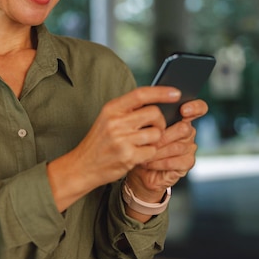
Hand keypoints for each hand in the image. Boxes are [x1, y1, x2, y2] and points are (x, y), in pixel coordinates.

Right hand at [47, 86, 180, 211]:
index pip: (141, 94)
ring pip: (156, 134)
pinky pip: (152, 151)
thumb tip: (156, 101)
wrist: (82, 166)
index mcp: (112, 109)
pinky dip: (149, 154)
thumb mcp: (107, 119)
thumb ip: (127, 110)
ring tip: (143, 144)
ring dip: (155, 140)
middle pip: (154, 113)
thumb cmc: (99, 142)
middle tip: (156, 128)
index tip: (176, 93)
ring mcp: (122, 140)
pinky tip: (138, 155)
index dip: (161, 92)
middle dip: (160, 122)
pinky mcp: (127, 156)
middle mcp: (116, 122)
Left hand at [125, 98, 206, 201]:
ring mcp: (190, 147)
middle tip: (148, 141)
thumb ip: (151, 116)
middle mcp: (188, 131)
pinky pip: (174, 161)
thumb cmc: (142, 143)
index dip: (195, 107)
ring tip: (144, 152)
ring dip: (157, 151)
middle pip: (184, 128)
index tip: (183, 110)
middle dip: (163, 136)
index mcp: (181, 117)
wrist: (140, 168)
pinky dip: (158, 163)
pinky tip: (148, 163)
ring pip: (177, 146)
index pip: (199, 108)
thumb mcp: (143, 126)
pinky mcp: (187, 163)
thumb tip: (149, 111)